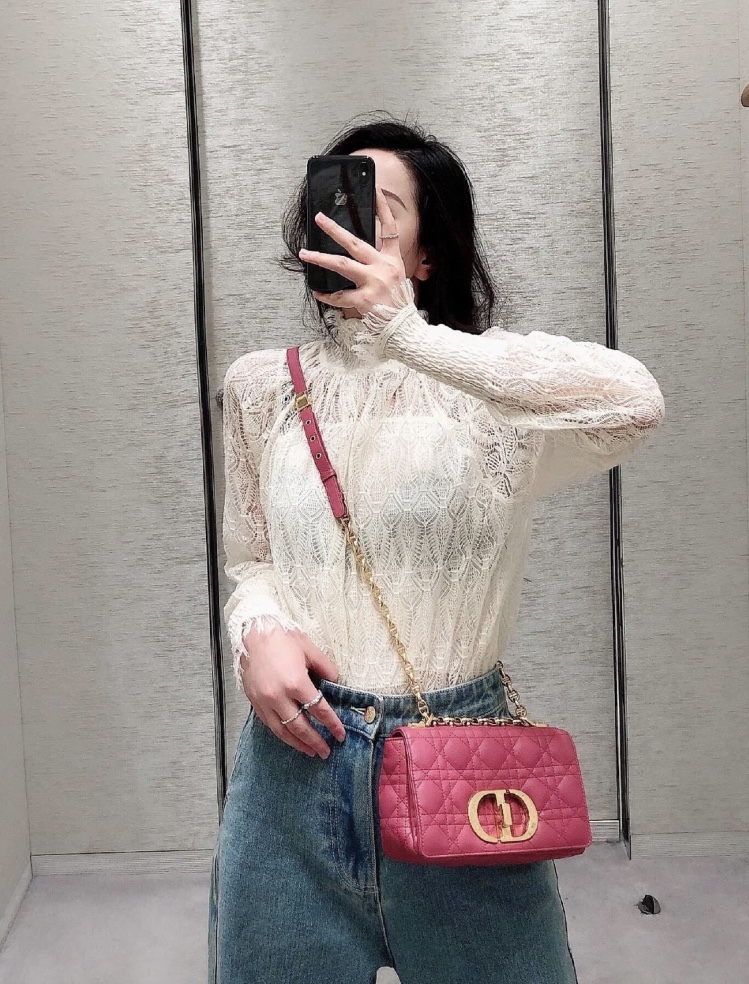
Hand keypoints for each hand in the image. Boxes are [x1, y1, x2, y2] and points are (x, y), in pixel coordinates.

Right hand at [239, 623, 345, 758]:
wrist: (253, 633)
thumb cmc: (282, 638)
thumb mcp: (310, 650)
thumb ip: (326, 669)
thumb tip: (336, 682)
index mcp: (295, 682)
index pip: (319, 710)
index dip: (332, 724)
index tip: (340, 734)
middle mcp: (278, 696)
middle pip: (300, 727)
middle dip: (316, 741)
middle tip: (326, 751)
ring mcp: (264, 701)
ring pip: (283, 731)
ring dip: (298, 744)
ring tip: (310, 751)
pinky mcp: (254, 702)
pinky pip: (269, 724)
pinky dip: (281, 734)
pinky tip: (290, 738)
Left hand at [298, 187, 406, 318]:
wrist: (404, 329)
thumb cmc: (398, 305)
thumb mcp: (397, 279)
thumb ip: (381, 265)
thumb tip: (360, 254)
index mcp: (393, 261)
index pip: (389, 229)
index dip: (384, 208)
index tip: (375, 190)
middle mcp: (383, 268)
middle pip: (355, 243)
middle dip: (335, 229)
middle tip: (320, 218)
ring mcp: (374, 282)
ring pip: (341, 265)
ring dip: (320, 258)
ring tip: (305, 253)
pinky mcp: (365, 299)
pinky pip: (340, 295)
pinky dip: (327, 295)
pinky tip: (318, 292)